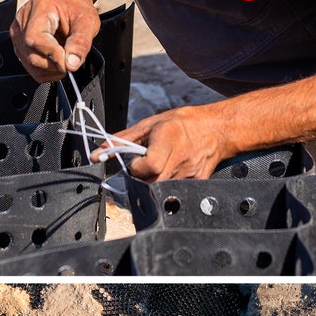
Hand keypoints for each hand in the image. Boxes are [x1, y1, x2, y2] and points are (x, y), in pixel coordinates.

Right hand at [10, 0, 99, 81]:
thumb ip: (81, 42)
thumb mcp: (88, 22)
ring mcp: (17, 35)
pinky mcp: (19, 47)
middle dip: (55, 64)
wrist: (68, 5)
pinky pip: (31, 69)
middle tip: (71, 59)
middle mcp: (22, 21)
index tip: (70, 62)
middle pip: (32, 56)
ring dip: (52, 69)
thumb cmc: (76, 9)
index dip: (53, 55)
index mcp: (39, 8)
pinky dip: (47, 71)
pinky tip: (57, 60)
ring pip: (30, 65)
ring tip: (65, 56)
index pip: (35, 39)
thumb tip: (71, 64)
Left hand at [111, 105, 231, 181]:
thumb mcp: (150, 124)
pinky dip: (166, 187)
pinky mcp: (197, 183)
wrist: (217, 129)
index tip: (136, 163)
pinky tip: (170, 173)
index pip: (148, 167)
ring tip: (158, 169)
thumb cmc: (184, 123)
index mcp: (168, 140)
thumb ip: (123, 139)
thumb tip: (99, 152)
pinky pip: (174, 192)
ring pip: (161, 191)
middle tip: (144, 168)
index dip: (137, 168)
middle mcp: (181, 159)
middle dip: (141, 179)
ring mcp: (190, 174)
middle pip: (151, 183)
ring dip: (153, 183)